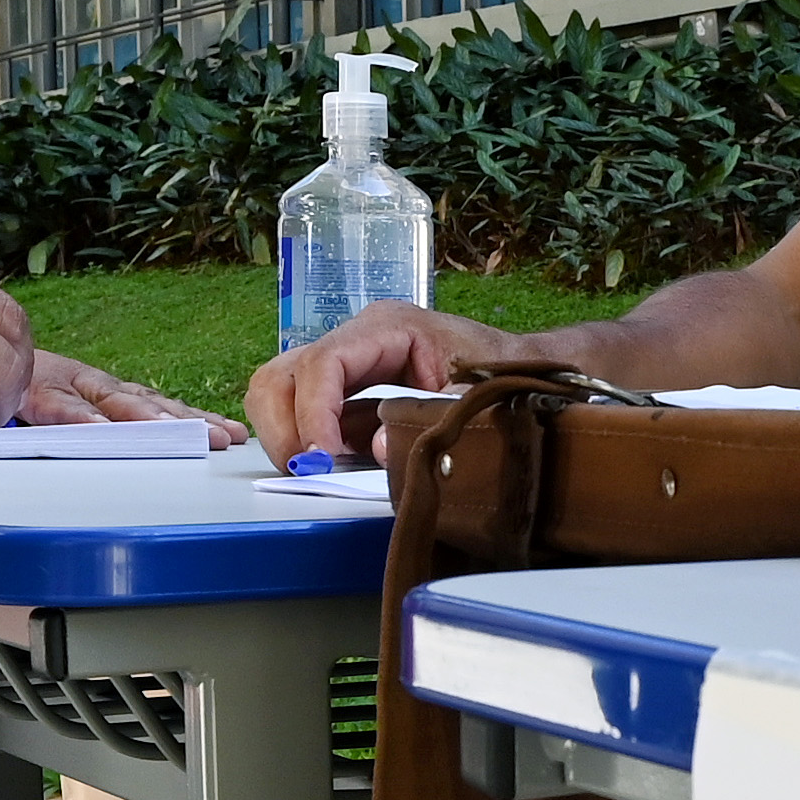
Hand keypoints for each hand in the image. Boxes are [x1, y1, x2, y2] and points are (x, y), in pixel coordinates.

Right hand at [20, 351, 246, 443]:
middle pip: (148, 404)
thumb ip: (99, 425)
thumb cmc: (22, 391)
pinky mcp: (32, 394)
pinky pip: (60, 408)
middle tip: (223, 438)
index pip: (160, 405)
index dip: (197, 418)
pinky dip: (80, 418)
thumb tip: (147, 449)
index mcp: (105, 391)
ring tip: (180, 434)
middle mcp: (92, 385)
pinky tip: (100, 430)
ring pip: (112, 402)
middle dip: (189, 421)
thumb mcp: (67, 408)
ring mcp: (64, 386)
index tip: (234, 434)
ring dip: (149, 419)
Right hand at [243, 299, 515, 462]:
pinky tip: (332, 467)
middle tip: (307, 471)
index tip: (320, 457)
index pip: (324, 362)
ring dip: (285, 437)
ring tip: (315, 471)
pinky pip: (303, 415)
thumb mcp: (479, 393)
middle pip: (281, 375)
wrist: (520, 368)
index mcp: (386, 328)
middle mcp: (355, 341)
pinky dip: (305, 444)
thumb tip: (381, 449)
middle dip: (283, 428)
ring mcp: (345, 366)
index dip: (314, 412)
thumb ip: (435, 419)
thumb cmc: (502, 372)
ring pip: (279, 393)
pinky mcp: (347, 394)